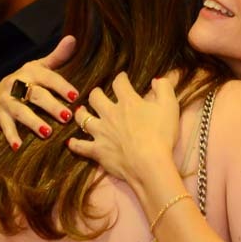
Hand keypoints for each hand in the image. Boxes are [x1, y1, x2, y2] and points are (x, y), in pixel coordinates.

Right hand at [0, 35, 77, 146]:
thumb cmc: (29, 80)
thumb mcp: (41, 67)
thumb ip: (58, 56)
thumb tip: (73, 38)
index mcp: (31, 71)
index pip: (49, 77)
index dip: (62, 86)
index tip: (76, 97)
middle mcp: (16, 83)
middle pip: (36, 94)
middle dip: (51, 106)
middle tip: (67, 117)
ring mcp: (5, 100)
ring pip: (20, 111)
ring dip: (33, 122)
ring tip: (47, 133)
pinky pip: (4, 126)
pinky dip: (11, 136)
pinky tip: (18, 147)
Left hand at [68, 72, 180, 189]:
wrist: (149, 163)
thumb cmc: (161, 135)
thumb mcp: (170, 107)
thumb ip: (165, 88)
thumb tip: (158, 79)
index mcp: (128, 102)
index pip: (120, 83)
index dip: (121, 78)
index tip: (122, 78)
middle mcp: (110, 114)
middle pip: (96, 97)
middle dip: (96, 93)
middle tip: (98, 94)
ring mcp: (101, 132)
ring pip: (83, 118)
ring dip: (81, 113)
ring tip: (81, 111)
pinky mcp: (97, 150)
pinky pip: (81, 146)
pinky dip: (75, 144)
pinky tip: (71, 142)